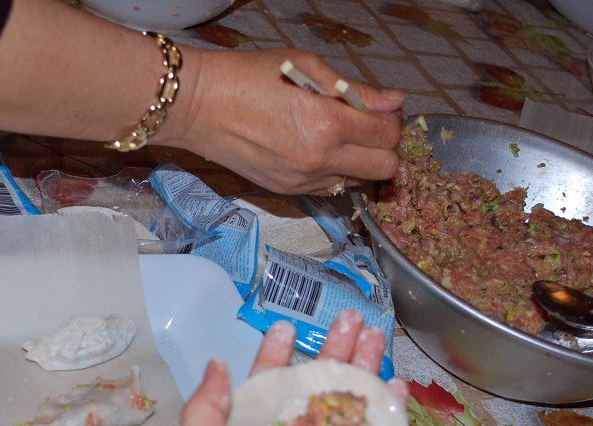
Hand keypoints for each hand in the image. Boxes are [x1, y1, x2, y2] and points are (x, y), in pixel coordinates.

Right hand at [161, 48, 404, 194]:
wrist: (198, 107)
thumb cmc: (248, 76)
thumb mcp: (306, 66)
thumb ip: (356, 89)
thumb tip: (394, 101)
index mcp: (326, 123)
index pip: (388, 134)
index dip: (392, 120)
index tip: (382, 110)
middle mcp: (319, 159)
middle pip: (384, 168)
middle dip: (386, 147)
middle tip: (369, 127)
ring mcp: (303, 180)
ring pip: (358, 182)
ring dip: (360, 162)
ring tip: (339, 136)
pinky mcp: (287, 191)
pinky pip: (329, 188)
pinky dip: (334, 171)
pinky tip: (317, 150)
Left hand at [177, 310, 408, 425]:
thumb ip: (205, 411)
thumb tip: (215, 366)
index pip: (268, 387)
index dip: (275, 355)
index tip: (286, 327)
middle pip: (318, 386)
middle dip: (335, 350)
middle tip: (351, 318)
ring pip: (353, 403)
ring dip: (366, 368)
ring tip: (377, 334)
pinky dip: (391, 411)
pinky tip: (396, 384)